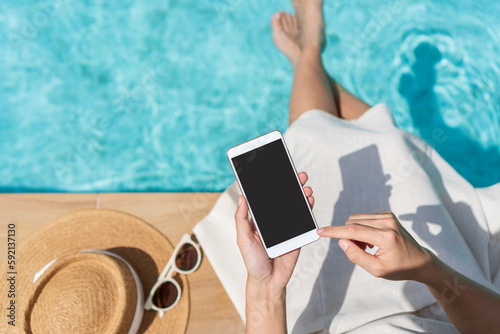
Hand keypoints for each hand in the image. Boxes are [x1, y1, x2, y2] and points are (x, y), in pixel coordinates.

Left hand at [235, 172, 314, 287]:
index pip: (266, 197)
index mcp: (259, 219)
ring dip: (301, 194)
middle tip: (298, 175)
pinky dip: (308, 208)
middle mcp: (273, 220)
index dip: (270, 184)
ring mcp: (286, 226)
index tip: (276, 171)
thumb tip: (242, 198)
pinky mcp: (297, 234)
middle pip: (283, 198)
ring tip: (305, 186)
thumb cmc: (252, 261)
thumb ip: (241, 219)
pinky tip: (309, 200)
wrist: (268, 281)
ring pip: (295, 206)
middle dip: (291, 185)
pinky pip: (303, 219)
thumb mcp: (243, 239)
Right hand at [317, 212, 433, 281]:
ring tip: (368, 246)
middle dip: (348, 236)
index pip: (353, 230)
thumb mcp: (376, 270)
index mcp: (385, 237)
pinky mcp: (387, 214)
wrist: (419, 261)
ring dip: (355, 232)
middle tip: (360, 250)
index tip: (320, 231)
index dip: (334, 231)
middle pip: (352, 223)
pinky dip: (362, 228)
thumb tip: (342, 241)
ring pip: (356, 219)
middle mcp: (387, 222)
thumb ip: (356, 256)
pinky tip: (372, 240)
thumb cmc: (399, 268)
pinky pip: (364, 218)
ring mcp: (388, 216)